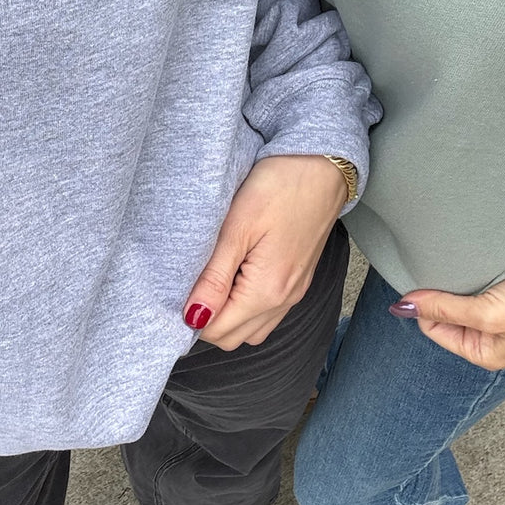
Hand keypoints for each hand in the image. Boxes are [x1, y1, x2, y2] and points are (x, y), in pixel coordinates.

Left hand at [184, 154, 347, 351]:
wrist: (323, 166)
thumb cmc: (279, 187)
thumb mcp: (237, 227)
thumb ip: (214, 277)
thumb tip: (193, 317)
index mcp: (267, 290)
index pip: (217, 331)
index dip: (192, 316)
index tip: (181, 287)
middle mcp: (284, 301)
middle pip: (233, 338)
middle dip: (207, 320)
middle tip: (193, 282)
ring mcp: (294, 293)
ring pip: (251, 331)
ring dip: (228, 316)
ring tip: (214, 279)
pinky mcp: (298, 281)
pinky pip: (267, 314)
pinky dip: (246, 308)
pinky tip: (236, 277)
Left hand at [391, 271, 504, 370]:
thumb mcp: (484, 312)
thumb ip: (443, 308)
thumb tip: (402, 306)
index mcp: (480, 353)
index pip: (433, 328)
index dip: (426, 306)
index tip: (426, 283)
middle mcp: (488, 339)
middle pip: (446, 314)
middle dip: (442, 295)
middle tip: (445, 272)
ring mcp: (499, 318)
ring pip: (461, 300)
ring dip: (458, 285)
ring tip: (463, 268)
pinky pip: (478, 289)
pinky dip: (474, 278)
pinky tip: (477, 267)